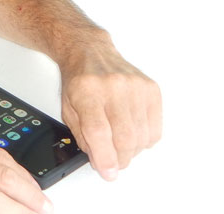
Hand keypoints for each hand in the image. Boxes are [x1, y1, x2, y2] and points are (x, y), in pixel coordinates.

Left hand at [59, 42, 161, 180]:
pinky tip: (132, 133)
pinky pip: (155, 128)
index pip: (99, 132)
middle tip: (114, 163)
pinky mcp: (151, 89)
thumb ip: (83, 136)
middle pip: (124, 137)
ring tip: (120, 145)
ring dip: (132, 151)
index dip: (105, 158)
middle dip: (120, 159)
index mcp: (87, 91)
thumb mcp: (68, 107)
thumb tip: (101, 162)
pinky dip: (145, 139)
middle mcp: (113, 86)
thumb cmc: (78, 79)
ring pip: (141, 136)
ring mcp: (135, 87)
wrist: (90, 51)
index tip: (108, 172)